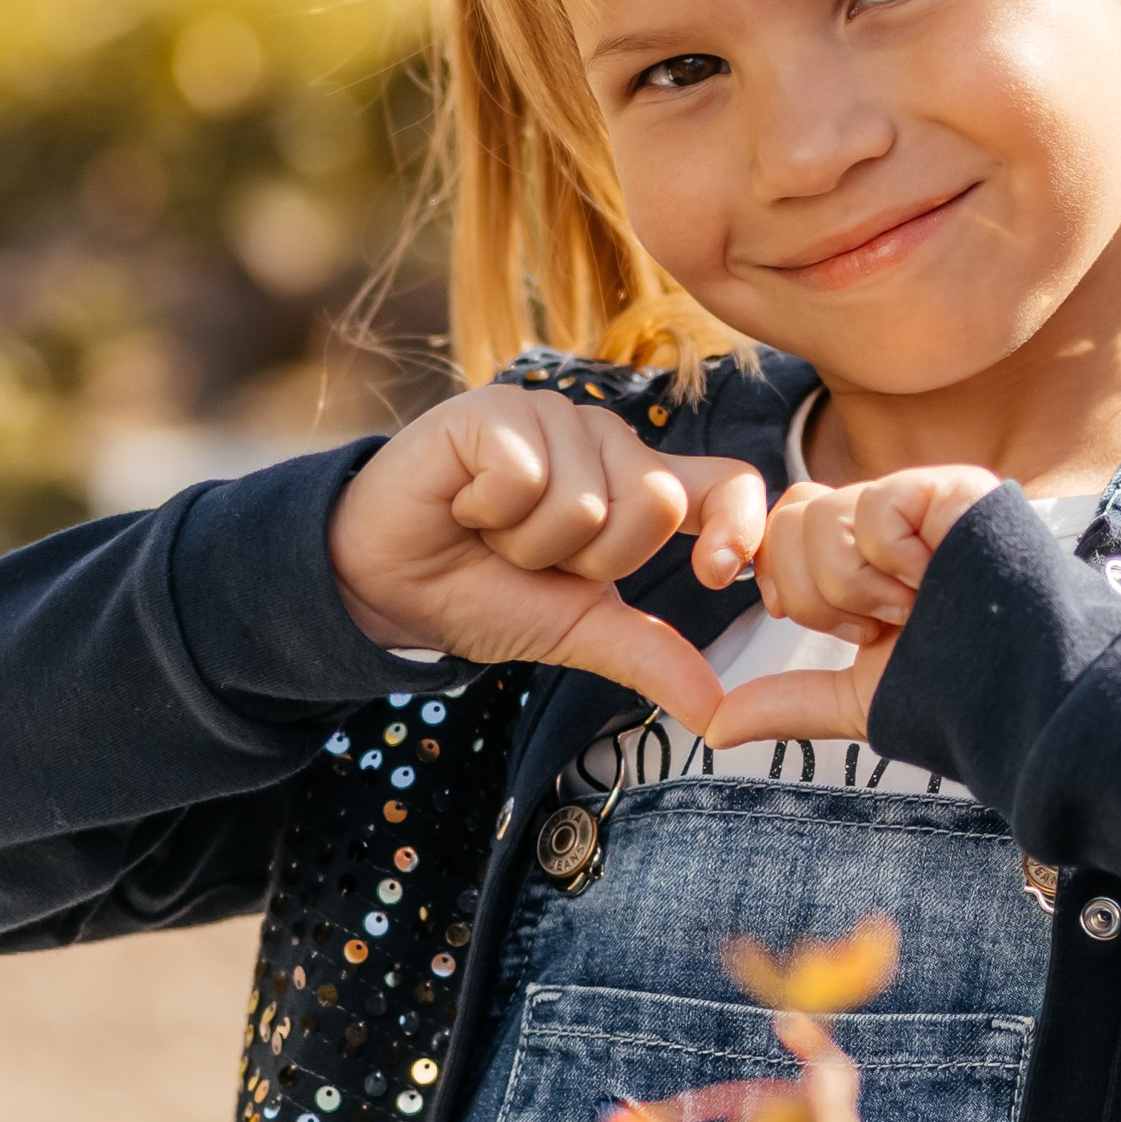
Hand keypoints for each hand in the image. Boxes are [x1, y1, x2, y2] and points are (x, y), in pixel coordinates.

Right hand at [328, 385, 766, 731]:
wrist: (382, 585)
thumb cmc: (482, 594)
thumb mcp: (576, 630)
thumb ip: (650, 655)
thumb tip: (719, 713)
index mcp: (638, 487)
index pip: (728, 484)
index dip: (737, 526)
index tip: (717, 573)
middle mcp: (607, 441)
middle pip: (655, 504)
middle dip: (588, 560)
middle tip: (533, 555)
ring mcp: (553, 417)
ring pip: (584, 499)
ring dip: (526, 542)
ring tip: (490, 530)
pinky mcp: (497, 408)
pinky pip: (526, 476)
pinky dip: (487, 512)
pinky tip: (462, 502)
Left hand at [697, 464, 999, 750]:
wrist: (1024, 696)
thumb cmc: (956, 695)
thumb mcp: (859, 698)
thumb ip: (788, 702)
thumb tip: (714, 728)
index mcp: (861, 555)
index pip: (781, 531)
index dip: (789, 585)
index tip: (843, 629)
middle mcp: (886, 518)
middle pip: (788, 517)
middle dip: (819, 595)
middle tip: (883, 623)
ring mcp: (917, 497)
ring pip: (821, 516)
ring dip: (860, 588)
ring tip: (917, 606)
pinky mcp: (949, 485)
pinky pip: (872, 508)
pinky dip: (897, 564)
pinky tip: (936, 580)